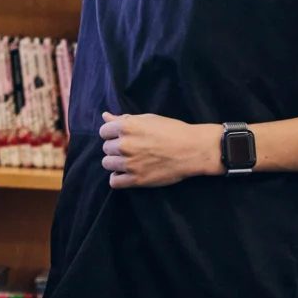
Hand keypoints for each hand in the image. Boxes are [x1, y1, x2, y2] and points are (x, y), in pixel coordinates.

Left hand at [99, 112, 220, 187]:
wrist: (193, 150)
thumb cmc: (172, 130)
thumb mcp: (148, 119)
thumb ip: (123, 119)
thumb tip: (105, 116)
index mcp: (127, 127)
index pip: (104, 131)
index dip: (113, 134)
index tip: (123, 136)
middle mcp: (124, 145)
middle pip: (106, 148)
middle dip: (116, 148)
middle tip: (132, 149)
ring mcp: (129, 164)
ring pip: (107, 164)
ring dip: (116, 162)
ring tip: (130, 161)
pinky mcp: (136, 179)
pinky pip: (114, 181)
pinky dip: (118, 178)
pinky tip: (128, 173)